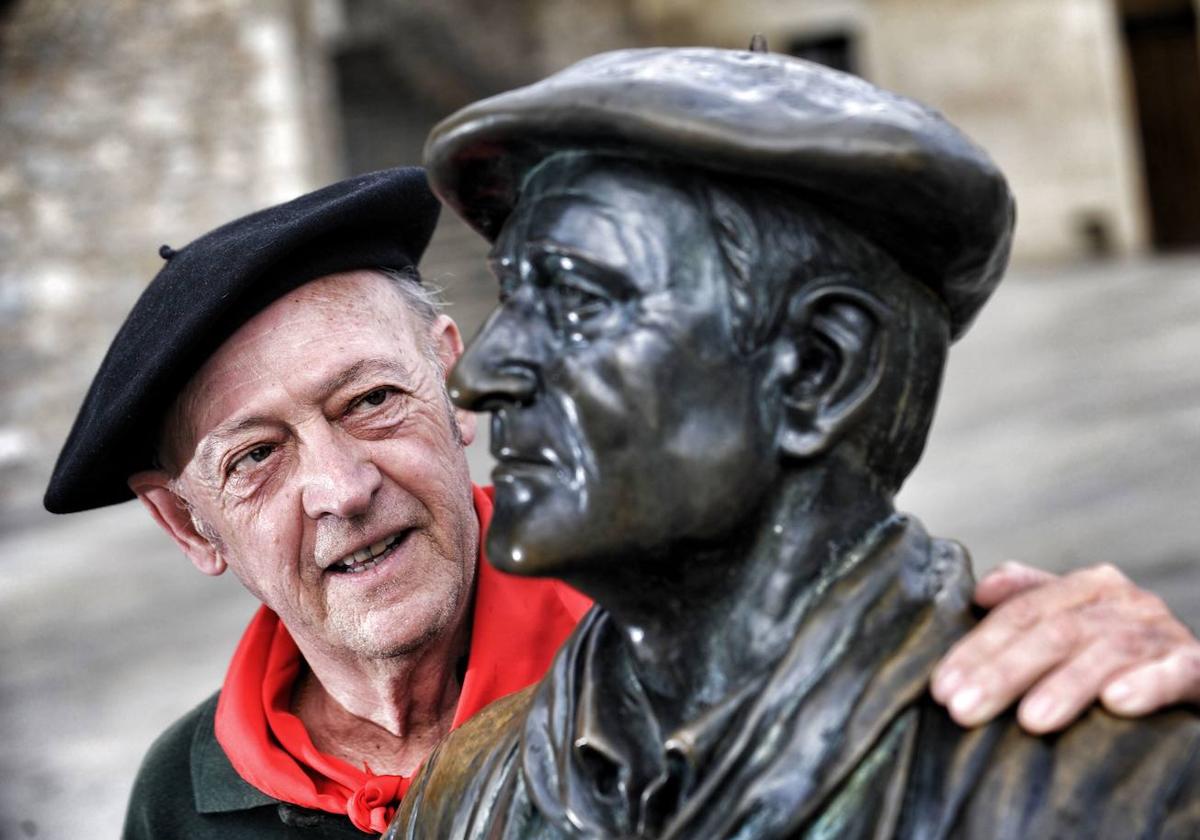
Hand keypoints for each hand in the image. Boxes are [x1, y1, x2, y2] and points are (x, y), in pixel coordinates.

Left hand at [930, 561, 1199, 733]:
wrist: (1191, 670)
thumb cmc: (1119, 652)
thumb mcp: (1073, 622)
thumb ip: (1027, 600)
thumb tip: (980, 592)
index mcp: (1087, 587)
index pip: (1020, 614)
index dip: (977, 649)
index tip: (941, 688)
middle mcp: (1124, 602)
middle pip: (1053, 633)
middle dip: (1004, 672)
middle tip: (963, 710)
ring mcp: (1162, 633)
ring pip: (1105, 653)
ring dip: (1066, 686)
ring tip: (1029, 721)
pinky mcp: (1198, 666)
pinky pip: (1175, 672)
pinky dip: (1146, 685)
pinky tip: (1116, 704)